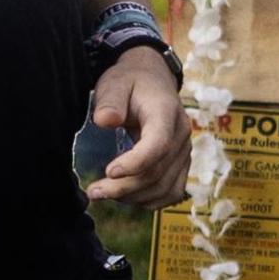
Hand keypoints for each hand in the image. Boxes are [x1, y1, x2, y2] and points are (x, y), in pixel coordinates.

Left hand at [85, 50, 190, 209]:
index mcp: (166, 112)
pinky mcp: (181, 164)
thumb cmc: (131, 82)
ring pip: (165, 187)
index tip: (109, 172)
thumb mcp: (115, 83)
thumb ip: (110, 101)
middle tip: (94, 192)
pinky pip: (171, 192)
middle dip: (124, 187)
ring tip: (104, 194)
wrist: (152, 80)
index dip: (135, 163)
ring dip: (134, 197)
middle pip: (158, 172)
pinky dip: (149, 200)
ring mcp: (184, 152)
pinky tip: (126, 197)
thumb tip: (105, 121)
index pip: (158, 144)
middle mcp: (181, 134)